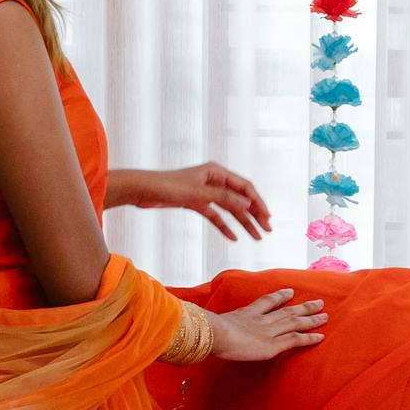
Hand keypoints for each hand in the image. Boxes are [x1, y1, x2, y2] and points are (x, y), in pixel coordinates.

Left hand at [119, 163, 270, 241]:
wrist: (142, 191)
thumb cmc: (167, 186)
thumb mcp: (198, 193)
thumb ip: (224, 198)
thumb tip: (248, 203)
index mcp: (217, 172)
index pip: (245, 187)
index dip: (258, 202)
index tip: (267, 218)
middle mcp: (214, 181)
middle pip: (240, 199)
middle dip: (254, 215)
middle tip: (266, 231)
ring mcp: (206, 192)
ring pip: (230, 209)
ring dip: (243, 223)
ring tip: (255, 237)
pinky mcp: (196, 203)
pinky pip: (216, 216)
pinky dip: (224, 226)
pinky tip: (233, 237)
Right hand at [210, 287, 326, 360]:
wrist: (215, 333)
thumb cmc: (208, 330)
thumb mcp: (211, 322)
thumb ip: (214, 322)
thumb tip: (206, 323)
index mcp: (246, 313)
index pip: (266, 302)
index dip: (279, 296)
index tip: (289, 292)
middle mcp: (261, 319)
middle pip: (287, 310)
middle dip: (303, 306)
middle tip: (318, 301)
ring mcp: (269, 331)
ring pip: (295, 322)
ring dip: (311, 319)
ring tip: (325, 315)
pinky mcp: (274, 344)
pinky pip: (295, 339)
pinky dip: (309, 337)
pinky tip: (321, 336)